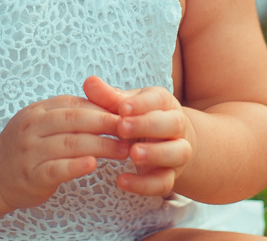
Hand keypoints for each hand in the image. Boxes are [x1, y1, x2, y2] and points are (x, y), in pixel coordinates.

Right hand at [0, 94, 129, 209]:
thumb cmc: (29, 146)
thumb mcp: (44, 122)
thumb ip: (72, 113)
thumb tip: (110, 105)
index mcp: (39, 110)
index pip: (75, 104)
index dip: (104, 108)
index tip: (128, 114)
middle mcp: (32, 127)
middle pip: (74, 120)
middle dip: (106, 124)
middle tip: (130, 130)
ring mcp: (30, 151)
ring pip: (69, 144)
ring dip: (100, 145)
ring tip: (123, 150)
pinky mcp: (31, 175)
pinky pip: (55, 168)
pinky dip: (75, 166)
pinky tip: (92, 164)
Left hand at [83, 75, 194, 196]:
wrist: (163, 142)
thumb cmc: (137, 118)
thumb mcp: (124, 106)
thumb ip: (108, 97)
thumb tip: (89, 82)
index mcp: (163, 103)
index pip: (158, 99)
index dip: (141, 103)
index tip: (121, 108)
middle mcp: (176, 125)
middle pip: (173, 123)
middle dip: (148, 125)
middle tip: (123, 128)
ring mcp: (177, 151)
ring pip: (178, 152)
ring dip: (156, 153)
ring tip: (133, 154)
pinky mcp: (171, 176)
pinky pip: (165, 183)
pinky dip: (145, 184)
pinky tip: (122, 181)